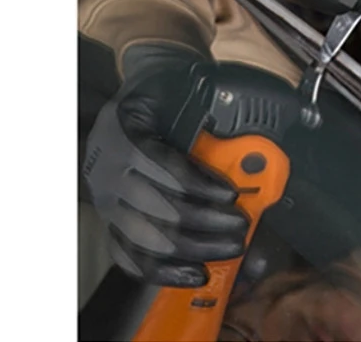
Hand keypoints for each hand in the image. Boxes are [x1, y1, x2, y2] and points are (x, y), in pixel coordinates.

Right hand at [82, 44, 249, 286]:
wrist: (136, 88)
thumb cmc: (166, 87)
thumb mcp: (185, 86)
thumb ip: (215, 112)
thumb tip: (255, 150)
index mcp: (126, 133)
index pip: (163, 169)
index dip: (200, 186)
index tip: (232, 197)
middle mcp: (108, 171)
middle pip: (158, 209)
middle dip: (205, 223)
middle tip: (241, 227)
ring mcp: (105, 200)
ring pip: (147, 239)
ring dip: (194, 248)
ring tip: (231, 249)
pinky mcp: (109, 220)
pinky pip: (130, 256)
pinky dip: (165, 270)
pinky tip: (194, 274)